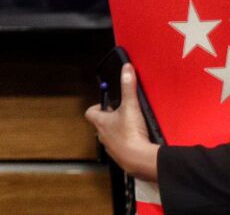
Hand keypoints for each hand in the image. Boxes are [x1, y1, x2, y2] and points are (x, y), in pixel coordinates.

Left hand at [84, 63, 160, 181]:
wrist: (138, 159)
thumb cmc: (130, 134)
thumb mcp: (130, 106)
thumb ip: (128, 86)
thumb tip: (126, 69)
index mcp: (101, 122)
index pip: (90, 112)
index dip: (97, 106)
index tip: (108, 103)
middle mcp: (103, 135)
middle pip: (101, 124)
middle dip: (110, 118)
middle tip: (122, 113)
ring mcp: (111, 148)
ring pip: (110, 137)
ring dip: (118, 132)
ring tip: (131, 127)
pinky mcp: (121, 157)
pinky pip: (120, 149)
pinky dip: (126, 145)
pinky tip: (137, 142)